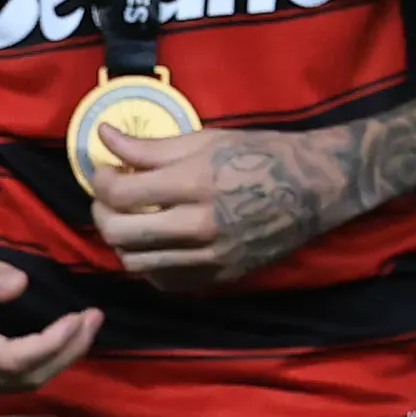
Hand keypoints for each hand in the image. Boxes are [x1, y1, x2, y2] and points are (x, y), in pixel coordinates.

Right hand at [0, 235, 105, 394]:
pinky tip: (57, 342)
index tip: (80, 315)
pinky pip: (8, 382)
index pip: (13, 358)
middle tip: (93, 319)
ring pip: (19, 385)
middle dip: (65, 352)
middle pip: (23, 377)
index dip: (53, 343)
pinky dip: (38, 364)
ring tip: (83, 329)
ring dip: (57, 360)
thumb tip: (20, 287)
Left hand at [84, 121, 351, 290]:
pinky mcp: (216, 277)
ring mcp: (208, 258)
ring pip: (135, 262)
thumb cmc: (262, 154)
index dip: (100, 182)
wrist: (315, 188)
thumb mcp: (208, 140)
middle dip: (101, 213)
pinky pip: (162, 280)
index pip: (121, 194)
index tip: (103, 171)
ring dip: (121, 241)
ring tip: (128, 218)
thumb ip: (150, 147)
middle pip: (120, 234)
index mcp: (196, 183)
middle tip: (108, 197)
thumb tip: (104, 137)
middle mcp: (199, 226)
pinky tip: (154, 242)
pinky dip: (148, 263)